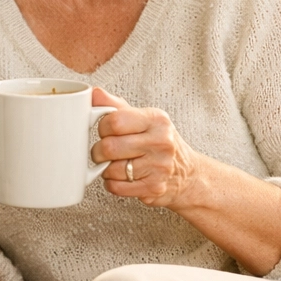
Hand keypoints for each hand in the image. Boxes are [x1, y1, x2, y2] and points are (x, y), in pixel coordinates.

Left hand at [90, 88, 197, 208]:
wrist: (187, 173)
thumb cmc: (158, 142)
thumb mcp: (142, 118)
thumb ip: (115, 105)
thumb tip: (93, 92)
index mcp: (157, 120)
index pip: (114, 121)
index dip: (103, 128)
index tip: (107, 131)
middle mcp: (161, 142)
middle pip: (109, 147)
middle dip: (99, 151)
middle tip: (105, 151)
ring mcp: (159, 167)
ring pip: (110, 170)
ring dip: (106, 169)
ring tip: (117, 163)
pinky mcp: (153, 188)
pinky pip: (116, 187)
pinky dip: (112, 183)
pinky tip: (122, 177)